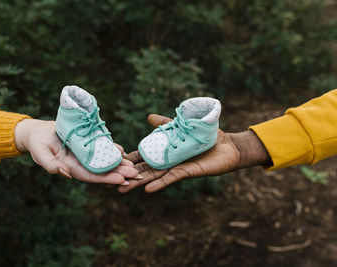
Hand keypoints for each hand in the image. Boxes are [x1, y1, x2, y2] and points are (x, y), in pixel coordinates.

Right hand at [15, 119, 137, 183]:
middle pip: (102, 170)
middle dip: (118, 173)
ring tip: (134, 166)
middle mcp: (80, 162)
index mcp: (71, 167)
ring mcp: (84, 153)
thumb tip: (66, 174)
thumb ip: (50, 165)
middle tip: (135, 174)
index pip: (91, 175)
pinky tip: (123, 151)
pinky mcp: (86, 143)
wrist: (38, 131)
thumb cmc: (37, 143)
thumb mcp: (40, 153)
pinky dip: (112, 149)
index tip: (121, 180)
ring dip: (119, 163)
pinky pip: (101, 147)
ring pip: (104, 160)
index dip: (106, 178)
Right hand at [118, 114, 270, 192]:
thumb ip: (166, 123)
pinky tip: (147, 190)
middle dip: (129, 175)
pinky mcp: (187, 171)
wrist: (229, 146)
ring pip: (154, 176)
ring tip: (122, 189)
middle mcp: (169, 162)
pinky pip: (171, 178)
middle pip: (145, 169)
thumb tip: (149, 117)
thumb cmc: (207, 137)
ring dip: (139, 182)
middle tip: (110, 182)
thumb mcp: (182, 126)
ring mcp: (177, 167)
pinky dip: (159, 184)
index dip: (130, 159)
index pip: (144, 156)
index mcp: (166, 151)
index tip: (113, 162)